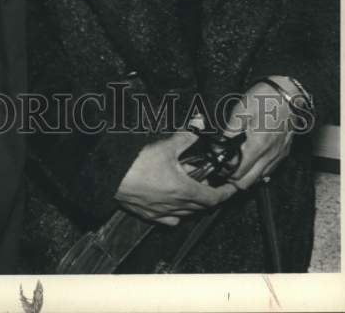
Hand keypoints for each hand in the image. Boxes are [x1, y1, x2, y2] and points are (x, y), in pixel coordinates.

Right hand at [115, 130, 237, 226]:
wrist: (112, 178)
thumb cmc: (137, 164)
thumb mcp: (165, 146)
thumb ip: (185, 137)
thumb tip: (199, 123)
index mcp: (184, 190)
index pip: (213, 197)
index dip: (225, 193)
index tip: (232, 189)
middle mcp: (176, 206)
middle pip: (201, 207)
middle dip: (209, 196)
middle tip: (210, 184)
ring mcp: (163, 213)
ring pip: (187, 215)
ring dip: (194, 205)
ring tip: (192, 191)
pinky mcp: (150, 216)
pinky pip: (170, 220)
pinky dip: (177, 214)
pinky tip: (174, 205)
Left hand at [223, 79, 294, 189]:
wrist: (288, 94)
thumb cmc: (265, 98)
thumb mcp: (240, 111)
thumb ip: (229, 132)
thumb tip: (218, 146)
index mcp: (258, 145)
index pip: (238, 173)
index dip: (224, 172)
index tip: (217, 164)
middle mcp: (269, 155)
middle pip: (247, 182)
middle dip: (232, 178)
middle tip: (223, 166)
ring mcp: (278, 156)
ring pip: (259, 179)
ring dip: (245, 176)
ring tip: (234, 163)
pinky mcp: (283, 154)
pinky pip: (268, 171)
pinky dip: (257, 171)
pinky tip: (250, 161)